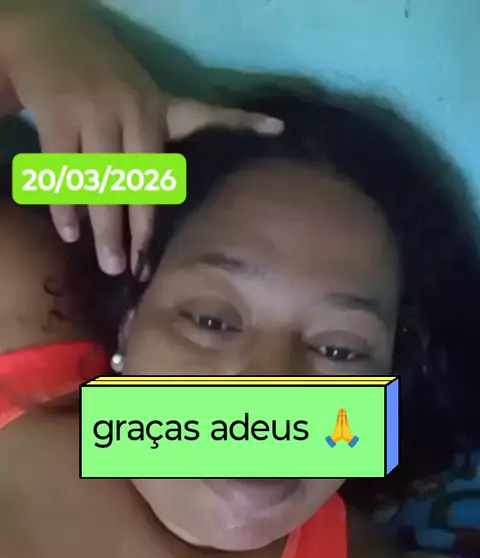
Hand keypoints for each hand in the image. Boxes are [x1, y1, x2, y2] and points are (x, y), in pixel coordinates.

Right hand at [0, 0, 283, 275]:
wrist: (62, 40)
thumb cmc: (129, 89)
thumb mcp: (172, 102)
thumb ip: (218, 122)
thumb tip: (280, 129)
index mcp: (161, 112)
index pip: (172, 165)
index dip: (177, 201)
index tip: (180, 242)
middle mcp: (130, 113)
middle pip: (135, 182)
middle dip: (136, 228)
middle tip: (137, 271)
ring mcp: (92, 114)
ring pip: (99, 181)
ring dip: (103, 225)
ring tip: (110, 265)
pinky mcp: (57, 117)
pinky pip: (61, 169)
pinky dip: (63, 204)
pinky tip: (69, 234)